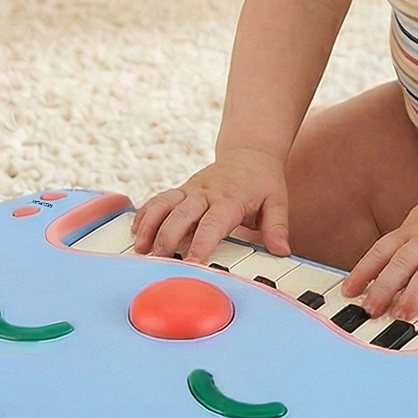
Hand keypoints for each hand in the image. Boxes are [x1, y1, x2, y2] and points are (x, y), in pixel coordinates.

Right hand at [129, 147, 289, 264]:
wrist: (250, 153)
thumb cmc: (263, 181)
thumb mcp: (277, 201)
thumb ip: (277, 227)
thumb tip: (281, 251)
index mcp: (230, 199)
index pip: (213, 224)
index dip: (201, 244)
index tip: (192, 264)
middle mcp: (207, 193)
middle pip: (182, 214)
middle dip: (168, 236)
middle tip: (158, 259)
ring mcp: (191, 190)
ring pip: (165, 204)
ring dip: (151, 225)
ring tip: (140, 247)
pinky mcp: (182, 190)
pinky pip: (160, 199)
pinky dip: (146, 213)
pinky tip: (136, 230)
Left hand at [342, 185, 417, 324]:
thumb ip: (401, 248)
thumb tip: (373, 277)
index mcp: (412, 232)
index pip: (382, 251)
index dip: (363, 271)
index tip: (349, 292)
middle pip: (402, 263)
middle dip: (385, 287)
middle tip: (371, 310)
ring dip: (415, 293)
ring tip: (403, 315)